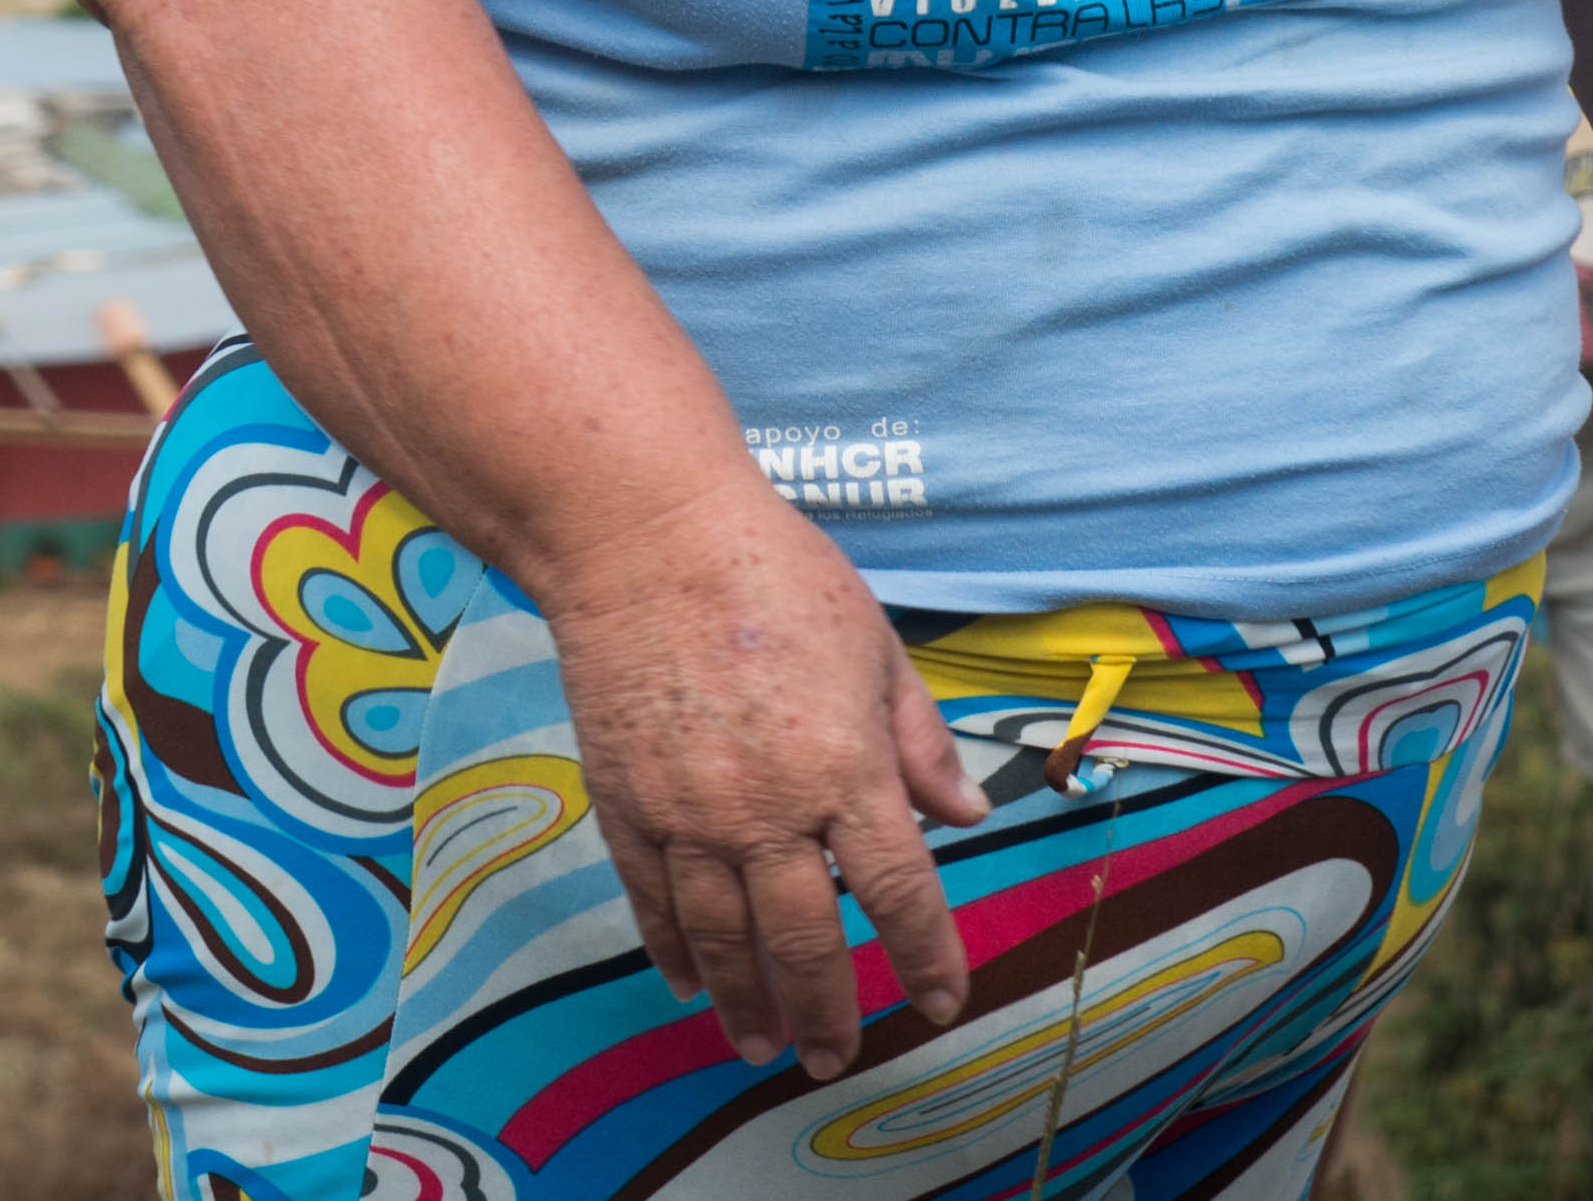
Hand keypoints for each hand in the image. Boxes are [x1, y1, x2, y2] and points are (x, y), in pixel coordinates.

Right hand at [522, 480, 990, 1075]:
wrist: (642, 535)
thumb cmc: (771, 572)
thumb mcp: (875, 647)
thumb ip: (919, 742)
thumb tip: (966, 814)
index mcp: (844, 767)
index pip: (897, 891)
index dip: (925, 956)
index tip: (940, 1001)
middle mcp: (766, 807)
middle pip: (805, 940)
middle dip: (828, 1011)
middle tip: (836, 1057)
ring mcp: (687, 811)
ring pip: (722, 939)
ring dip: (747, 1003)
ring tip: (763, 1046)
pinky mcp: (625, 801)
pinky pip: (653, 900)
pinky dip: (672, 950)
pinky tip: (689, 984)